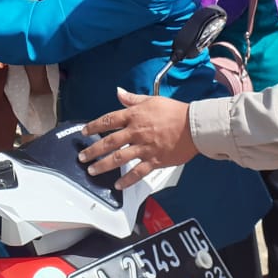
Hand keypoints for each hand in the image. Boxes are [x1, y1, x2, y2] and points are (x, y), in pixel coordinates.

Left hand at [79, 88, 197, 189]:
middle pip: (109, 142)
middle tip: (82, 157)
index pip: (108, 120)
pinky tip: (118, 185)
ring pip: (118, 158)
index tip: (84, 132)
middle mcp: (136, 132)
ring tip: (92, 171)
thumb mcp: (152, 100)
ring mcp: (144, 147)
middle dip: (93, 150)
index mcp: (134, 116)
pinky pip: (137, 172)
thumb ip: (132, 99)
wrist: (195, 126)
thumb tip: (119, 92)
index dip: (94, 126)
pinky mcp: (154, 160)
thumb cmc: (176, 112)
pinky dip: (127, 180)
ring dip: (103, 165)